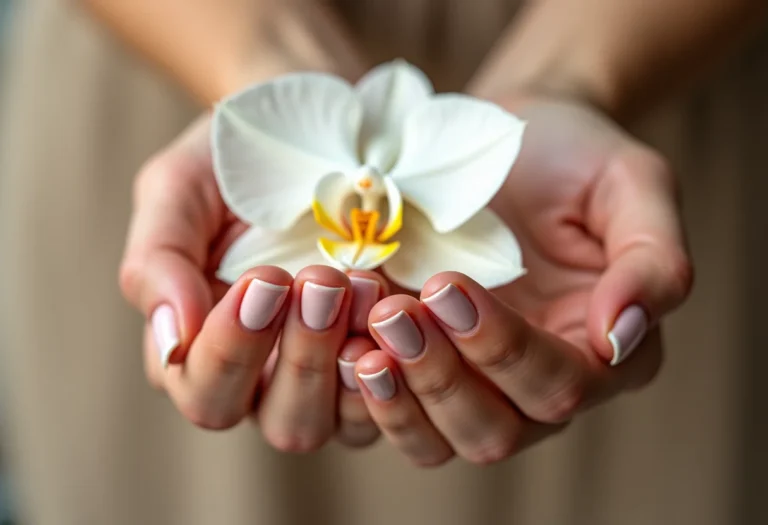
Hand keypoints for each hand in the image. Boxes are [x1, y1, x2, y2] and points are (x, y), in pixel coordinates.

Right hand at [119, 115, 384, 448]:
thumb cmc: (233, 166)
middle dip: (305, 357)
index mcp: (207, 353)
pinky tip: (405, 302)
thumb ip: (157, 263)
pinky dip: (407, 360)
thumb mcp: (177, 192)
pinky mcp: (393, 362)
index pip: (208, 394)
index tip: (263, 279)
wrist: (311, 133)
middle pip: (287, 425)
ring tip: (365, 284)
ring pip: (348, 424)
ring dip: (357, 360)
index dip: (233, 351)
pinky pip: (404, 397)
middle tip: (321, 279)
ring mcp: (338, 379)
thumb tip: (172, 342)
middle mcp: (272, 382)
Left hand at [349, 97, 692, 465]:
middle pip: (495, 430)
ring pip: (440, 441)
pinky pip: (395, 416)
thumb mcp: (632, 185)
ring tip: (361, 337)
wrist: (505, 135)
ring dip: (398, 398)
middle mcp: (540, 385)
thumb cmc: (573, 155)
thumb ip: (652, 261)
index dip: (502, 347)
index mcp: (603, 353)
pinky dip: (365, 395)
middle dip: (441, 378)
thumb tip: (620, 338)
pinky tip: (337, 347)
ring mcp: (477, 383)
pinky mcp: (424, 369)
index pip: (559, 383)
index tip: (445, 286)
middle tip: (392, 313)